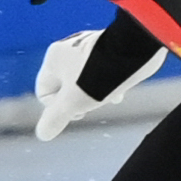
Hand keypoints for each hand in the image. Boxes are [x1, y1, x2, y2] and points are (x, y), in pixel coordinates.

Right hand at [34, 30, 165, 139]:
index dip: (56, 108)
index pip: (44, 91)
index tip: (77, 112)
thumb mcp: (73, 102)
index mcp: (54, 59)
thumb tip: (43, 134)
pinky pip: (102, 70)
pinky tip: (120, 89)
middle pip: (65, 86)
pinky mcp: (108, 46)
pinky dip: (109, 82)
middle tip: (94, 104)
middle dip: (79, 100)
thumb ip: (56, 119)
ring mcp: (89, 45)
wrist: (137, 49)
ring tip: (110, 96)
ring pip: (85, 79)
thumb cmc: (101, 74)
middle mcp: (69, 48)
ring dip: (96, 92)